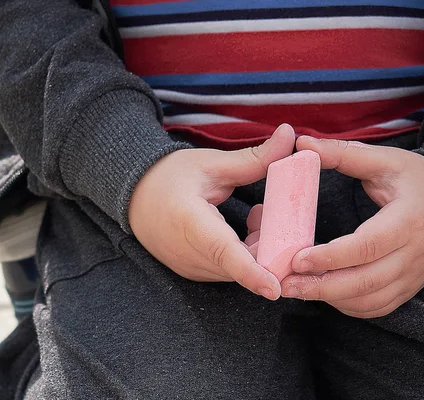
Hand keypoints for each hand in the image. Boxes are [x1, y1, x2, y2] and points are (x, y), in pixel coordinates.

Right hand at [128, 124, 294, 300]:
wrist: (134, 196)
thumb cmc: (169, 176)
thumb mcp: (211, 163)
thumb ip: (254, 157)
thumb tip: (289, 134)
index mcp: (189, 220)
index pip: (224, 251)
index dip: (251, 271)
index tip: (274, 288)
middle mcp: (187, 252)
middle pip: (241, 263)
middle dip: (268, 245)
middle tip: (267, 212)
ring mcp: (189, 267)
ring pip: (238, 271)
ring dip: (257, 250)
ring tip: (254, 217)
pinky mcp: (192, 273)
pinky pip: (228, 272)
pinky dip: (243, 256)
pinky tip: (239, 231)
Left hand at [281, 137, 423, 317]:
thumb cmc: (417, 180)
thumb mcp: (384, 161)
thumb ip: (342, 154)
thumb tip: (301, 144)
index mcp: (408, 221)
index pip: (367, 246)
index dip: (330, 257)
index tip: (296, 259)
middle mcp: (414, 254)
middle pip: (365, 281)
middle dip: (321, 287)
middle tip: (285, 284)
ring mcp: (413, 274)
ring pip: (370, 300)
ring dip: (330, 299)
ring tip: (296, 289)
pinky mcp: (408, 286)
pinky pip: (378, 307)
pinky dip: (349, 306)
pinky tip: (324, 294)